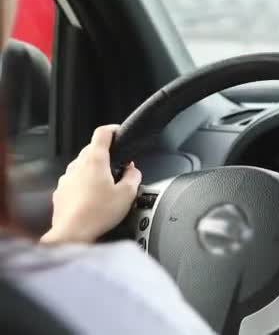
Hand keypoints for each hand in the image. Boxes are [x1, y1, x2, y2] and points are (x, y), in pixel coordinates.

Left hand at [41, 125, 141, 243]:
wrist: (72, 233)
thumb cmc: (98, 214)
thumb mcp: (127, 194)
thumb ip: (133, 177)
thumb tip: (133, 170)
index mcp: (95, 160)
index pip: (102, 133)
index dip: (113, 130)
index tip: (118, 133)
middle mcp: (78, 165)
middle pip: (92, 149)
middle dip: (107, 154)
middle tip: (120, 166)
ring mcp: (67, 178)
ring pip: (83, 166)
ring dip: (95, 170)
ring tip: (107, 187)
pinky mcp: (61, 191)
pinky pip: (75, 181)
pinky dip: (85, 184)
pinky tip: (93, 199)